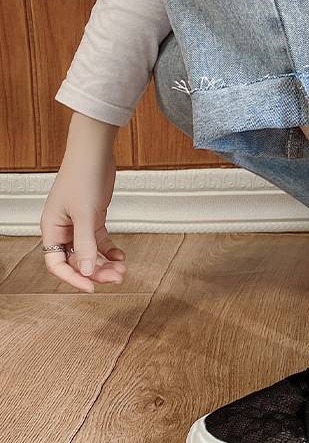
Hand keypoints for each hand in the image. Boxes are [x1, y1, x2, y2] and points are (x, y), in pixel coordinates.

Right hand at [40, 113, 126, 291]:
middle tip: (117, 277)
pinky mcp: (93, 219)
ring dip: (105, 263)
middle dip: (96, 272)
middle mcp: (63, 229)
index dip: (73, 278)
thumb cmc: (83, 177)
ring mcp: (78, 225)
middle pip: (76, 261)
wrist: (95, 154)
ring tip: (122, 269)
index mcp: (51, 228)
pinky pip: (100, 242)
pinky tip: (121, 255)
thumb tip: (87, 271)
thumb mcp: (85, 215)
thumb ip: (85, 244)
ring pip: (90, 253)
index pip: (57, 264)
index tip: (91, 288)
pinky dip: (110, 250)